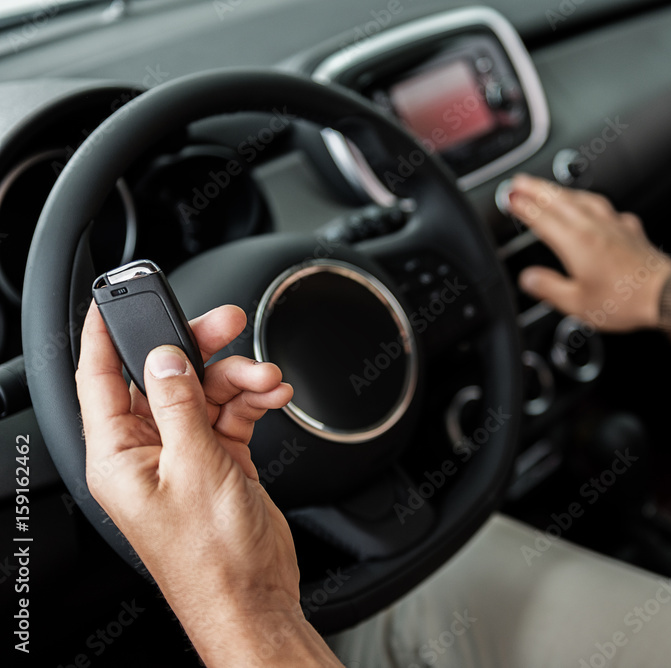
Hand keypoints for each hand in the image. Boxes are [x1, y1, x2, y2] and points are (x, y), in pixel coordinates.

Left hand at [77, 302, 341, 666]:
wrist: (254, 595)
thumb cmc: (212, 556)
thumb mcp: (193, 467)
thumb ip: (178, 405)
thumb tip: (166, 358)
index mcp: (119, 456)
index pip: (101, 380)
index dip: (105, 337)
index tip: (113, 301)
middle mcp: (148, 454)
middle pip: (164, 378)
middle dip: (198, 350)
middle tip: (226, 325)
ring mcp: (185, 458)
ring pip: (205, 393)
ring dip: (239, 380)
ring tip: (266, 379)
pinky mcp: (219, 463)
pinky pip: (231, 415)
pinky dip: (253, 402)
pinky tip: (272, 397)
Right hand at [508, 174, 670, 331]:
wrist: (665, 294)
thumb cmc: (625, 301)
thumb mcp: (577, 303)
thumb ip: (549, 288)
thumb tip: (529, 279)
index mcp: (575, 242)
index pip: (541, 216)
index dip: (521, 205)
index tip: (508, 197)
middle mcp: (593, 226)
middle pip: (558, 199)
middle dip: (536, 188)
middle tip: (519, 181)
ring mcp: (613, 224)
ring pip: (582, 198)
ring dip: (561, 190)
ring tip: (549, 188)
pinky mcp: (629, 229)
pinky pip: (605, 207)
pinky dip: (590, 202)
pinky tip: (592, 206)